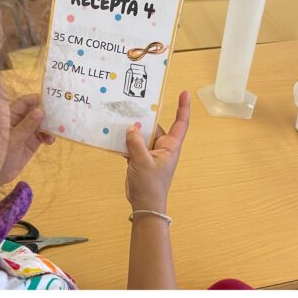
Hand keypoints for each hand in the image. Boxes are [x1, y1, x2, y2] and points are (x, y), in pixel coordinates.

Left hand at [0, 93, 54, 188]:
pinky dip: (48, 136)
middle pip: (35, 111)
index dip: (36, 99)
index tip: (50, 100)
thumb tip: (40, 111)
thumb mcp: (14, 139)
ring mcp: (26, 131)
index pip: (25, 102)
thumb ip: (27, 126)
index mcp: (10, 114)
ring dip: (50, 125)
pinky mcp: (31, 142)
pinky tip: (50, 141)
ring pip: (41, 123)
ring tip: (57, 130)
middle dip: (47, 112)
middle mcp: (19, 120)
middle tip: (60, 115)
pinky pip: (42, 135)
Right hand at [124, 90, 189, 213]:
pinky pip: (133, 141)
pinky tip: (113, 130)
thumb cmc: (150, 185)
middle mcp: (162, 146)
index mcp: (170, 147)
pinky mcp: (139, 156)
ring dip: (132, 125)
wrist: (144, 205)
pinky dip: (124, 136)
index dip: (183, 108)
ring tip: (119, 111)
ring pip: (141, 132)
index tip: (185, 92)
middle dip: (145, 114)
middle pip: (155, 124)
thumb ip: (136, 142)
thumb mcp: (143, 162)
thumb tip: (131, 126)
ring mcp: (150, 151)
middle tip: (134, 98)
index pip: (180, 124)